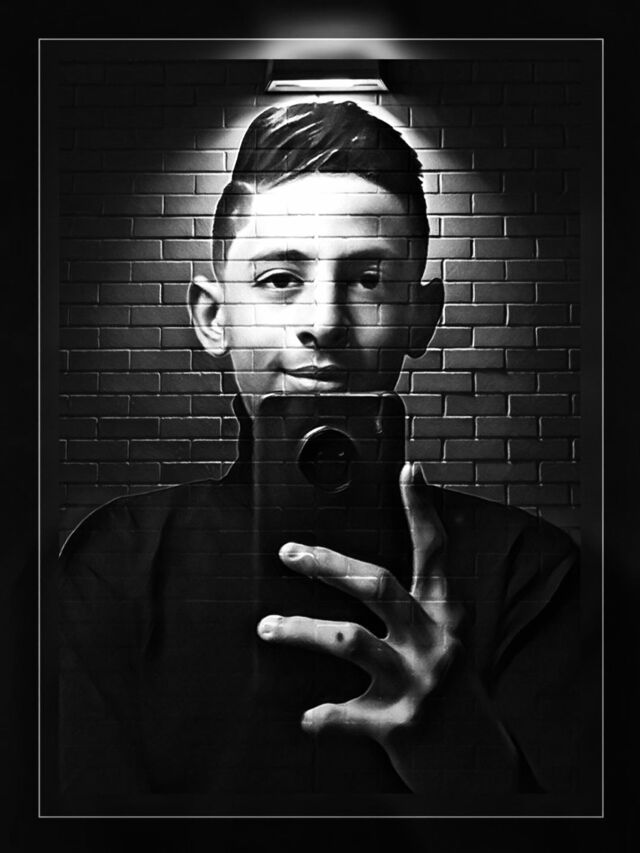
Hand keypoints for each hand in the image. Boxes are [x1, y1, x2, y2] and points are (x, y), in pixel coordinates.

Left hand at [256, 461, 461, 786]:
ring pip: (349, 641)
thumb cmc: (452, 694)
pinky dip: (322, 715)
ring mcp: (418, 682)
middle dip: (327, 564)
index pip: (433, 553)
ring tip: (267, 627)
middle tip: (289, 552)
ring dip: (300, 630)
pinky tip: (305, 717)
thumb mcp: (445, 643)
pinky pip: (346, 714)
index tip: (408, 469)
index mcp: (445, 616)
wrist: (479, 767)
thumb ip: (414, 611)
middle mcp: (434, 641)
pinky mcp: (400, 724)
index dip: (421, 509)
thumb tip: (365, 575)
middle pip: (377, 585)